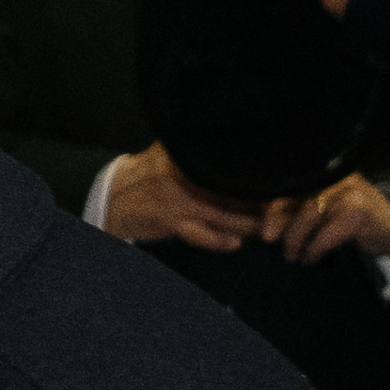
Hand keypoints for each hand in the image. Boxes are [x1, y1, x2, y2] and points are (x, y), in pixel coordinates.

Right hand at [98, 146, 258, 252]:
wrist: (110, 198)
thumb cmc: (145, 176)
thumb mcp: (167, 153)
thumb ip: (193, 151)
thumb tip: (234, 146)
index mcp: (183, 154)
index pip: (227, 165)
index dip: (253, 177)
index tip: (272, 185)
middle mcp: (181, 173)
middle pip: (231, 190)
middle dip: (258, 203)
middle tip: (279, 211)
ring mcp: (175, 199)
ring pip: (222, 214)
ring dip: (246, 224)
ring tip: (265, 229)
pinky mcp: (169, 221)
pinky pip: (200, 235)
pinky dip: (219, 240)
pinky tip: (233, 243)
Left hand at [265, 171, 389, 267]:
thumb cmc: (349, 220)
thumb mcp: (320, 211)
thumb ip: (293, 213)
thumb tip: (261, 226)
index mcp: (323, 173)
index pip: (290, 184)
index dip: (271, 203)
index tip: (260, 221)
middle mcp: (335, 176)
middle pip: (296, 194)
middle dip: (277, 218)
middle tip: (268, 238)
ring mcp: (349, 191)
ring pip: (309, 213)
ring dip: (296, 238)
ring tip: (292, 254)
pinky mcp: (359, 211)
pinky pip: (327, 232)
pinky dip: (315, 248)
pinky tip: (311, 257)